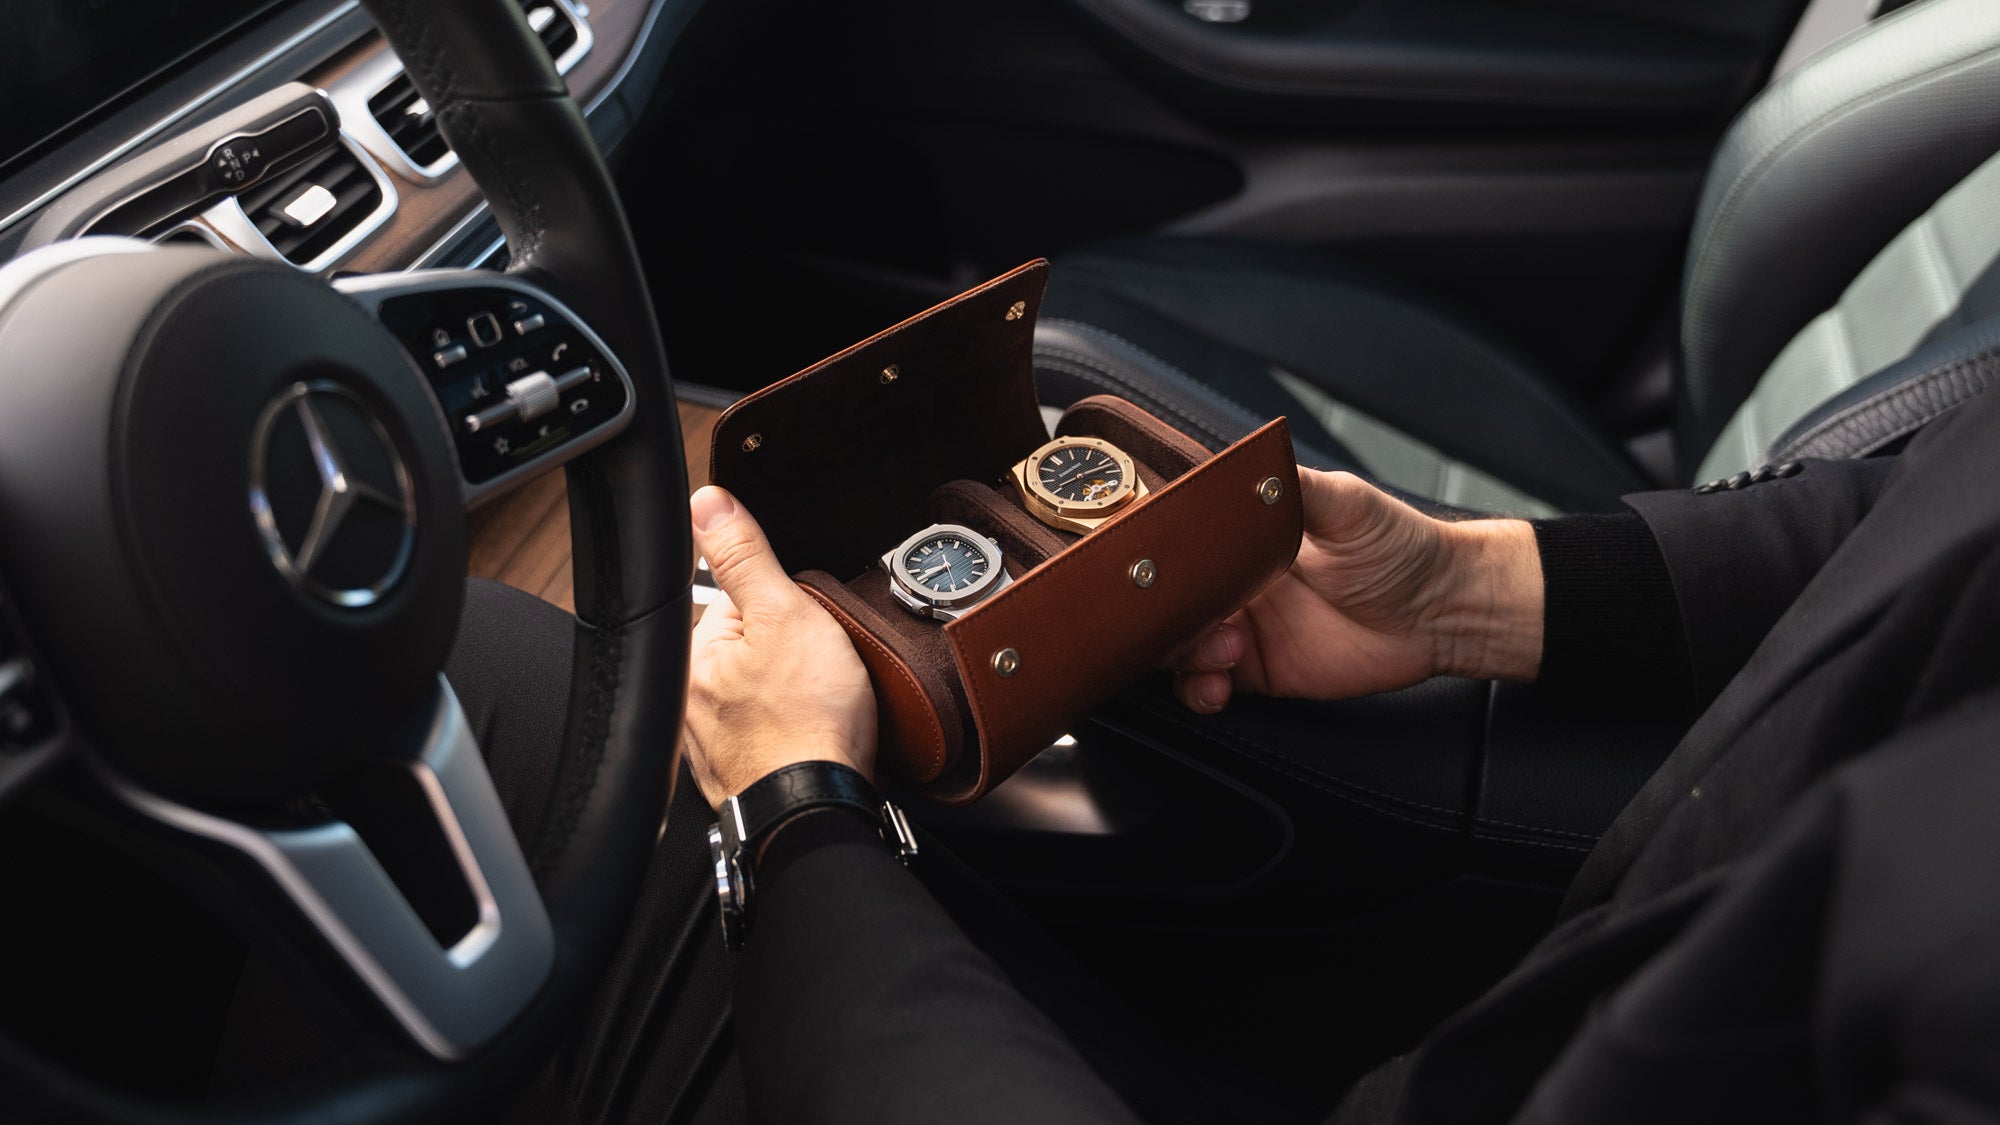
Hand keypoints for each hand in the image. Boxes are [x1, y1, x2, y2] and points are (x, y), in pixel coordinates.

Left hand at [681, 486, 876, 806]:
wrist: (822, 810)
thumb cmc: (809, 724)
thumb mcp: (786, 613)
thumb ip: (746, 555)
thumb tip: (709, 502)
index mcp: (692, 657)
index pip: (735, 601)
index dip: (781, 606)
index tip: (807, 629)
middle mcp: (689, 704)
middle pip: (749, 650)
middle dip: (786, 654)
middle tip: (820, 673)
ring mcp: (714, 745)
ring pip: (760, 695)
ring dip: (792, 697)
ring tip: (823, 707)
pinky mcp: (742, 775)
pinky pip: (771, 735)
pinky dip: (793, 734)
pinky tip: (816, 738)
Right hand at [1174, 469, 1542, 713]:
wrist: (1442, 609)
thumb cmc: (1399, 546)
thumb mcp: (1345, 502)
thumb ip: (1292, 485)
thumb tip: (1245, 465)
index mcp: (1243, 539)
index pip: (1180, 546)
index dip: (1156, 557)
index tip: (1147, 565)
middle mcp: (1235, 583)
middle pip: (1165, 600)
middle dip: (1158, 613)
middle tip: (1180, 616)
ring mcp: (1243, 628)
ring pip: (1176, 646)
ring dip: (1183, 652)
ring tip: (1225, 646)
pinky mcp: (1258, 671)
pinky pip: (1207, 685)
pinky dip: (1199, 690)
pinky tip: (1220, 684)